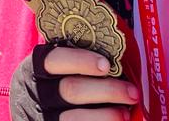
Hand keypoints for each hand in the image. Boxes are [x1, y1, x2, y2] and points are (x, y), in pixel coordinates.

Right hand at [10, 45, 139, 120]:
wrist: (38, 110)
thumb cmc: (59, 81)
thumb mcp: (59, 67)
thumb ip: (79, 60)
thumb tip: (121, 54)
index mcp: (36, 66)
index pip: (55, 59)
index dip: (81, 61)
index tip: (106, 65)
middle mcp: (36, 91)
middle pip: (71, 90)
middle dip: (107, 90)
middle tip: (132, 92)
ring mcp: (42, 116)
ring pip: (75, 118)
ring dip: (106, 115)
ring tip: (126, 113)